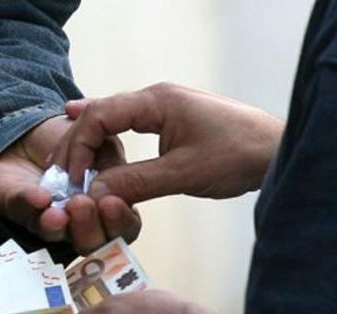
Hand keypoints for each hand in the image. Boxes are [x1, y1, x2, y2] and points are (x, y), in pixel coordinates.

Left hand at [0, 116, 141, 253]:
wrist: (36, 130)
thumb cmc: (78, 142)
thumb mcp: (107, 143)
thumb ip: (115, 161)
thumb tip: (113, 177)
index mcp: (111, 206)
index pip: (124, 227)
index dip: (120, 220)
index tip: (112, 203)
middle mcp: (81, 221)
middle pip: (91, 243)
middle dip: (89, 228)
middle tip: (83, 205)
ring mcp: (49, 219)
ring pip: (55, 236)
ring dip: (58, 225)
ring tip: (58, 213)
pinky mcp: (19, 209)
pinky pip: (23, 212)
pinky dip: (31, 204)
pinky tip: (39, 198)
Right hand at [53, 82, 284, 202]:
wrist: (276, 152)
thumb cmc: (238, 155)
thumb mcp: (183, 173)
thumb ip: (136, 181)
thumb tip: (95, 192)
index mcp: (156, 101)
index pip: (100, 115)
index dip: (79, 147)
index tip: (73, 179)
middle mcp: (155, 98)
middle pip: (101, 114)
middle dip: (76, 144)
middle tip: (59, 174)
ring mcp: (163, 108)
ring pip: (113, 119)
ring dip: (89, 140)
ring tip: (65, 161)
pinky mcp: (172, 122)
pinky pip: (129, 126)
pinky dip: (107, 135)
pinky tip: (92, 138)